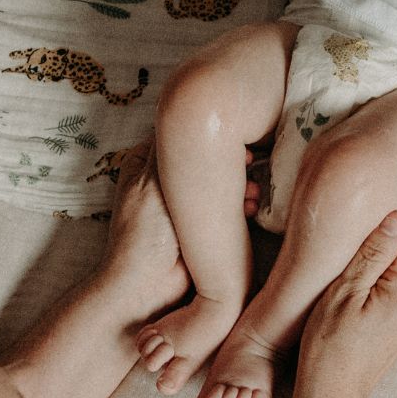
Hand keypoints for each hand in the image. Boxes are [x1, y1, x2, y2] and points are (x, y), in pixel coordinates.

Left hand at [98, 139, 260, 318]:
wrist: (148, 285)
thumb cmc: (144, 231)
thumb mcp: (152, 177)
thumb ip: (170, 145)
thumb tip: (188, 112)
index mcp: (148, 166)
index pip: (184, 138)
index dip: (211, 135)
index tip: (234, 137)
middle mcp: (168, 183)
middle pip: (208, 160)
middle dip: (232, 164)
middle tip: (249, 165)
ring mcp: (188, 207)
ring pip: (221, 184)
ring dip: (240, 186)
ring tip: (252, 192)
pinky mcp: (204, 228)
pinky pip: (227, 208)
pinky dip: (240, 206)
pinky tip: (250, 208)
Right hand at [289, 212, 396, 397]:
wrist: (332, 394)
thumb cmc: (330, 345)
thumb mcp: (345, 292)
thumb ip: (373, 253)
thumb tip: (396, 217)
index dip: (369, 238)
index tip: (347, 254)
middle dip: (372, 258)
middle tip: (342, 279)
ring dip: (373, 276)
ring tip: (347, 298)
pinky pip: (396, 292)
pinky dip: (377, 292)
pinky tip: (356, 309)